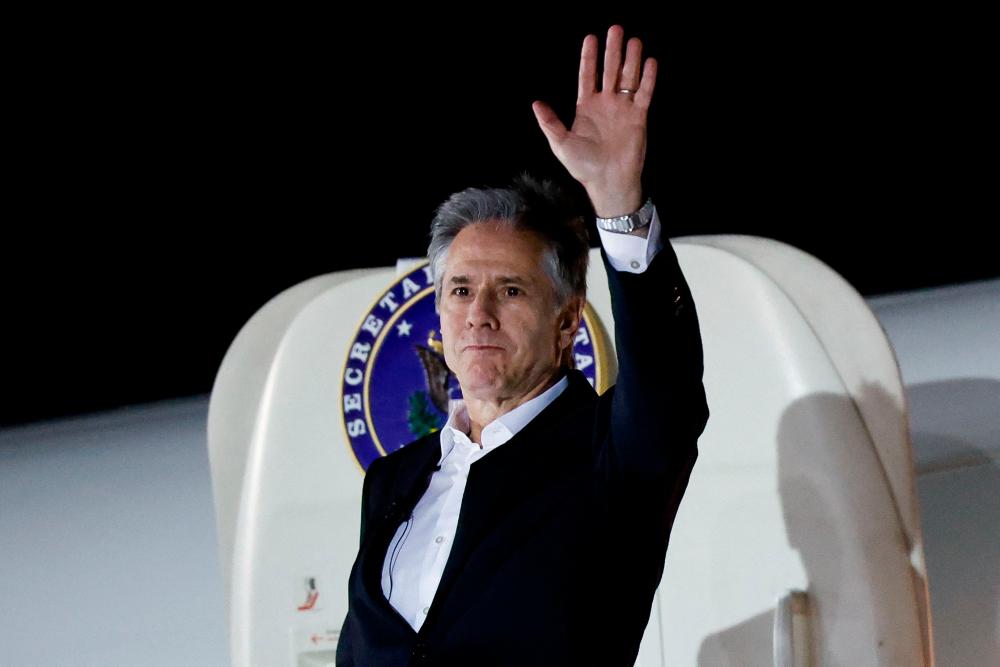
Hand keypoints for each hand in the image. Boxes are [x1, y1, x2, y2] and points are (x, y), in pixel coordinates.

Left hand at [532, 25, 656, 217]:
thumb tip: (536, 103)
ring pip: (629, 78)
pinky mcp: (638, 117)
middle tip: (616, 29)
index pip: (588, 75)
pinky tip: (650, 62)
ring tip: (634, 40)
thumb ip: (550, 122)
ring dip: (631, 59)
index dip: (589, 57)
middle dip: (612, 50)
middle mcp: (606, 104)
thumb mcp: (560, 144)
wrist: (608, 182)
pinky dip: (648, 78)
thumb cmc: (583, 166)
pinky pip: (644, 93)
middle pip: (610, 70)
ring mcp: (623, 109)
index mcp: (586, 107)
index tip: (591, 37)